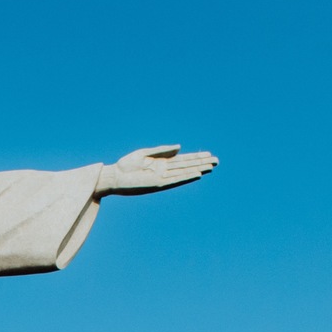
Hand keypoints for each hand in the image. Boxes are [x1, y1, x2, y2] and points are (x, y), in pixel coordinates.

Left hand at [96, 145, 216, 196]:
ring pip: (184, 173)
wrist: (114, 176)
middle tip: (217, 161)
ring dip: (197, 169)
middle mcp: (164, 171)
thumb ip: (162, 150)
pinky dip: (185, 177)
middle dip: (201, 163)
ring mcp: (162, 178)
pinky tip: (196, 174)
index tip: (209, 154)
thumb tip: (180, 147)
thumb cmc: (126, 165)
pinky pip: (175, 180)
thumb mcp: (144, 153)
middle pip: (187, 165)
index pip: (183, 159)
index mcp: (161, 162)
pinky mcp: (157, 184)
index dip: (196, 157)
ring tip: (211, 167)